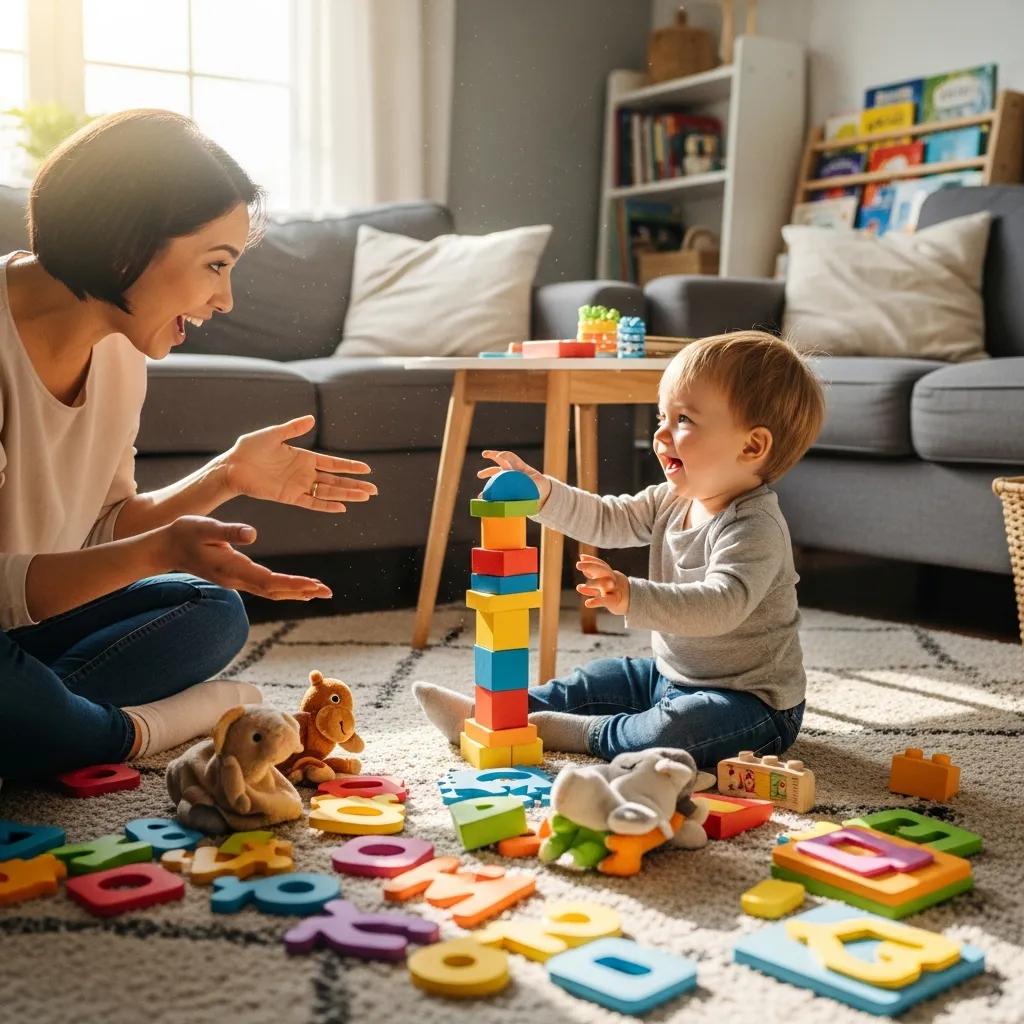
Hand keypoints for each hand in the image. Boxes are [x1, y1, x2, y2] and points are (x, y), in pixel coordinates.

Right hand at [157, 515, 332, 600]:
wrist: (164, 548)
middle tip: (328, 592)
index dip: (293, 584)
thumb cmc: (184, 533)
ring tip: (319, 590)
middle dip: (302, 591)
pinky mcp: (234, 576)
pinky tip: (295, 587)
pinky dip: (282, 587)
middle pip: (275, 591)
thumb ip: (229, 531)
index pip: (269, 581)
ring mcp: (235, 580)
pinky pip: (264, 586)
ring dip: (295, 591)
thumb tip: (252, 533)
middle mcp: (236, 579)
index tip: (314, 586)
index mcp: (232, 568)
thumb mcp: (205, 526)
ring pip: (270, 591)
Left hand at [222, 415, 376, 511]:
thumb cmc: (250, 448)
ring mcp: (298, 486)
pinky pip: (311, 503)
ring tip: (365, 497)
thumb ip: (293, 428)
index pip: (332, 463)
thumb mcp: (274, 434)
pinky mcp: (289, 497)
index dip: (349, 466)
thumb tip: (312, 419)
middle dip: (355, 484)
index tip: (366, 468)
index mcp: (303, 457)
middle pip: (335, 481)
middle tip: (374, 490)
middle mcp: (304, 473)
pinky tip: (342, 507)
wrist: (232, 465)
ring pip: (328, 492)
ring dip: (346, 494)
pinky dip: (326, 506)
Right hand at [478, 449, 550, 504]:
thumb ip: (534, 485)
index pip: (511, 457)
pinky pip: (495, 487)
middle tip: (484, 454)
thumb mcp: (539, 484)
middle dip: (492, 455)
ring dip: (487, 472)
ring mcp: (507, 477)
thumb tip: (529, 487)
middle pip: (500, 460)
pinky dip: (489, 491)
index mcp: (519, 466)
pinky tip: (483, 497)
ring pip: (495, 472)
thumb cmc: (539, 486)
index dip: (505, 455)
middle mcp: (512, 469)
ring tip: (479, 475)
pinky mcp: (505, 485)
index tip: (499, 456)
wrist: (539, 493)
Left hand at [575, 553, 629, 614]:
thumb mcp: (602, 579)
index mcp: (608, 574)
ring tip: (578, 587)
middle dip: (590, 566)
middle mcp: (611, 579)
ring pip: (605, 584)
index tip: (580, 557)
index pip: (601, 564)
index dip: (591, 560)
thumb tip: (582, 559)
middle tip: (578, 565)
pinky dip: (596, 601)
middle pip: (603, 570)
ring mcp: (613, 590)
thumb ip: (592, 571)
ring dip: (593, 583)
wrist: (629, 599)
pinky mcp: (614, 601)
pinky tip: (587, 603)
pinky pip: (606, 600)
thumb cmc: (612, 588)